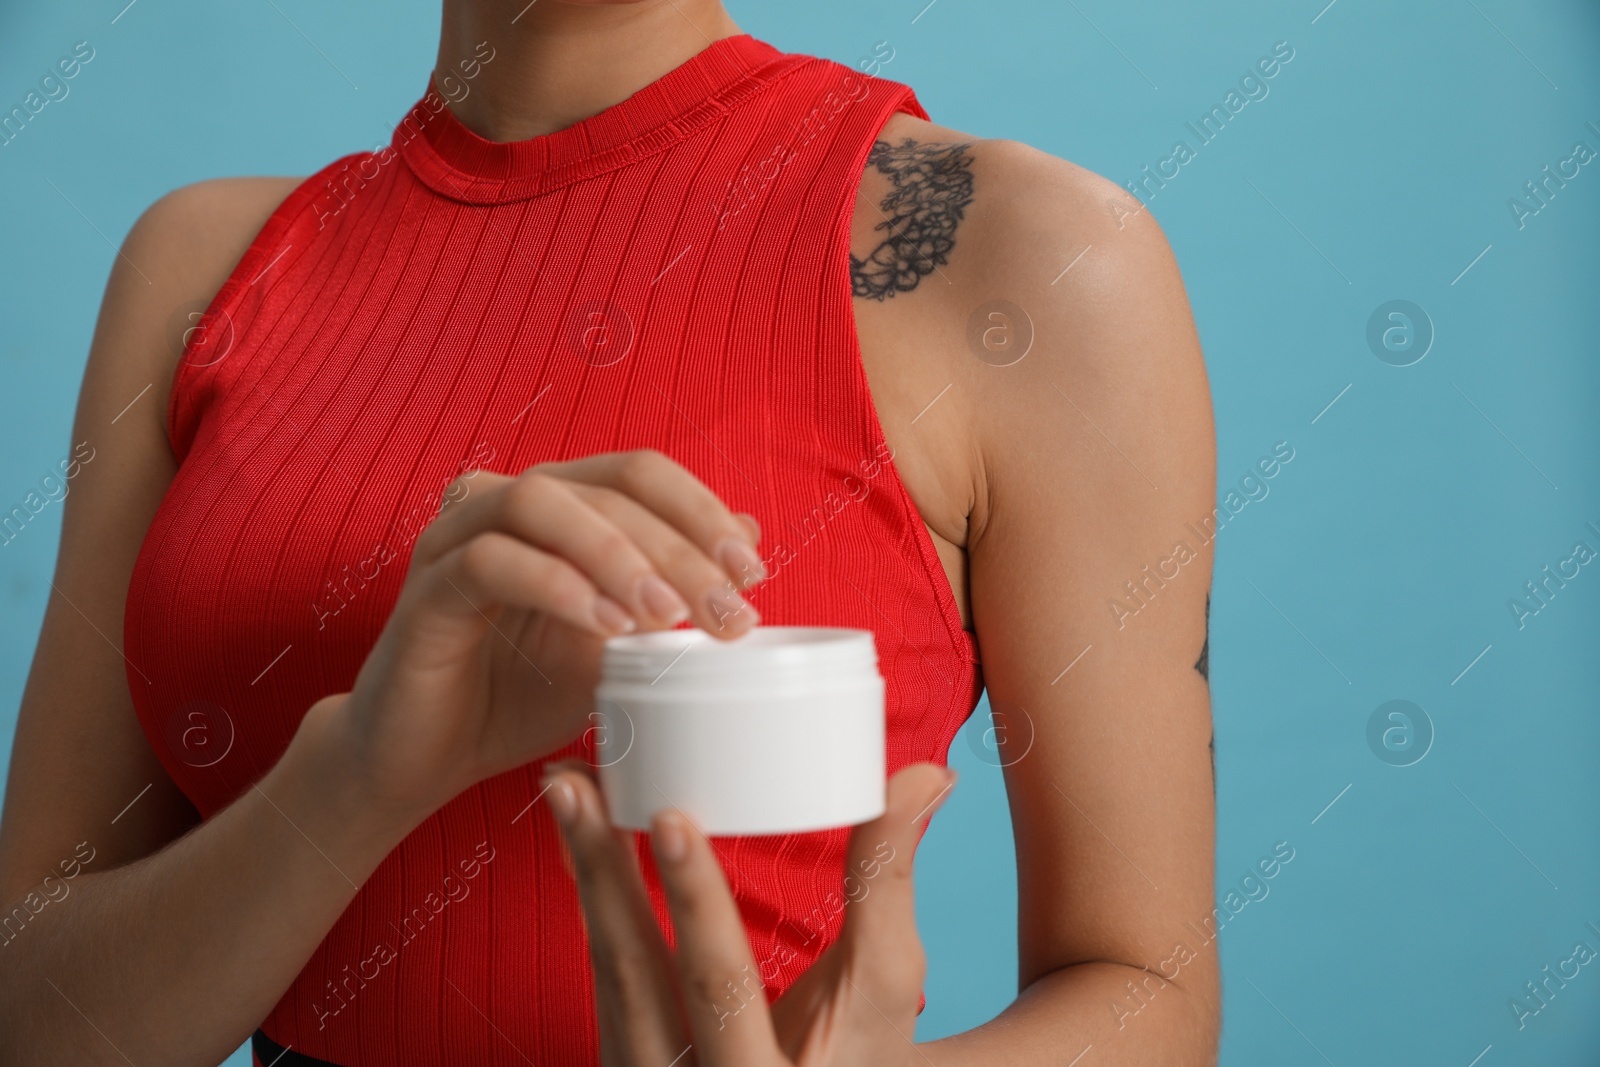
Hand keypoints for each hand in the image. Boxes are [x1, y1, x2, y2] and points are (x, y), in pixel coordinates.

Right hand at [328, 450, 768, 821]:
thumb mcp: (615, 644)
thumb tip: (750, 534)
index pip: (639, 473)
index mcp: (557, 504)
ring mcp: (456, 538)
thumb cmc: (520, 694)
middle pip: (604, 488)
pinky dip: (556, 585)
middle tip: (727, 609)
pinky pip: (491, 561)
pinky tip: (605, 626)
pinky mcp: (425, 588)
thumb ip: (671, 588)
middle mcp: (503, 501)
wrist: (427, 759)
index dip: (702, 511)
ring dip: (616, 554)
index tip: (752, 574)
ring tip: (666, 614)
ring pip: (543, 503)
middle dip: (678, 546)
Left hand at [542, 760, 956, 1066]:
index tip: (670, 820)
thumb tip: (924, 776)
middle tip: (575, 786)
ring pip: (604, 976)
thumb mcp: (882, 987)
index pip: (721, 987)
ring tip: (568, 793)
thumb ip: (887, 883)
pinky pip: (600, 980)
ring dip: (584, 878)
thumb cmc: (855, 1054)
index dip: (696, 903)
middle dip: (603, 870)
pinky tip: (581, 848)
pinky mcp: (622, 1060)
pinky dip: (591, 907)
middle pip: (632, 977)